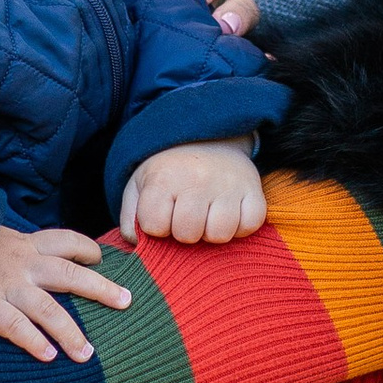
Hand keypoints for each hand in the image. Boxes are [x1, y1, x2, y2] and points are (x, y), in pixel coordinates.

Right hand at [0, 224, 133, 364]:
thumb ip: (14, 248)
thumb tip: (33, 259)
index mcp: (23, 245)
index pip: (64, 240)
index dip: (85, 248)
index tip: (101, 257)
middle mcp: (21, 263)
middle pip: (70, 274)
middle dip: (101, 288)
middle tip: (126, 301)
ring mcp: (5, 286)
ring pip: (48, 309)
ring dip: (70, 331)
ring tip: (87, 354)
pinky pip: (15, 327)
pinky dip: (34, 342)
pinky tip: (49, 357)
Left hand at [121, 140, 267, 244]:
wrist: (206, 138)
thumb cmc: (169, 171)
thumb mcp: (140, 186)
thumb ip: (129, 218)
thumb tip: (133, 244)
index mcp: (164, 178)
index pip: (155, 226)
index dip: (156, 227)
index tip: (162, 215)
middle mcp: (197, 179)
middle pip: (188, 234)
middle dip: (184, 233)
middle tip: (186, 217)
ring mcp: (228, 184)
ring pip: (220, 234)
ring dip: (212, 233)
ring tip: (207, 218)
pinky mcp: (253, 188)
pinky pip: (250, 225)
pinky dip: (241, 227)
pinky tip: (229, 216)